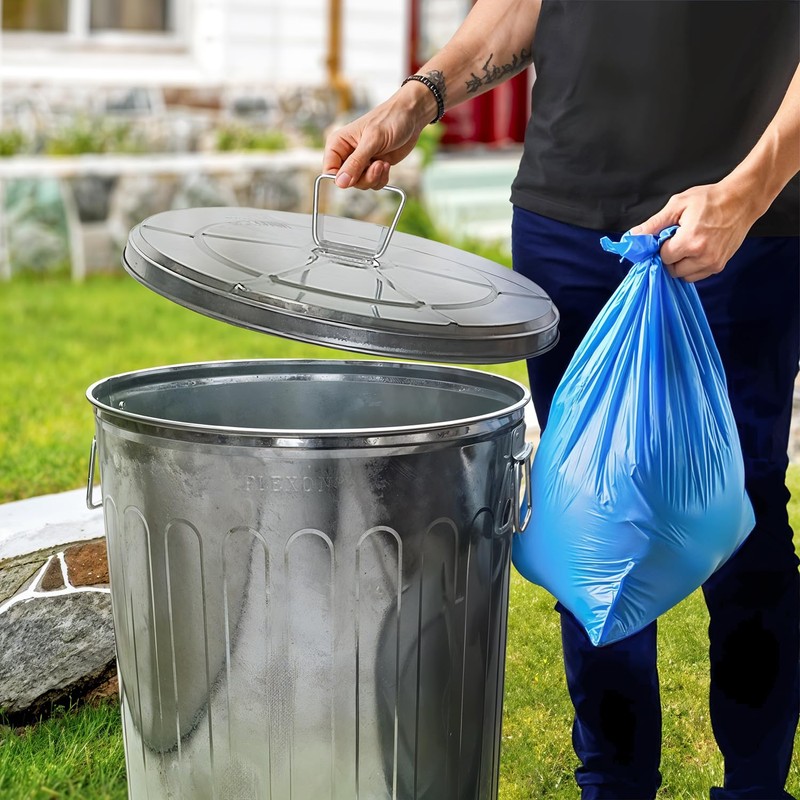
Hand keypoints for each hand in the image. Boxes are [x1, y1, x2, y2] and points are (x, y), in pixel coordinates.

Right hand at [322, 88, 431, 189]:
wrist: (411, 116)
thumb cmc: (390, 119)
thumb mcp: (372, 141)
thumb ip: (356, 163)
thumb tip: (340, 183)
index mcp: (338, 143)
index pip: (329, 170)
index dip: (341, 178)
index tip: (356, 176)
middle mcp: (347, 154)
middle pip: (346, 181)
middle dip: (363, 178)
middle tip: (377, 165)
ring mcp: (361, 162)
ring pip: (360, 184)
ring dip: (374, 178)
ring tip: (383, 163)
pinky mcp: (374, 167)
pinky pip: (373, 183)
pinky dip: (381, 179)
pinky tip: (387, 165)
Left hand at [630, 179, 758, 281]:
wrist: (742, 200)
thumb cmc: (710, 199)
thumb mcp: (678, 205)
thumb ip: (654, 224)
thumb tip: (633, 236)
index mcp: (690, 241)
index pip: (663, 257)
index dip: (661, 247)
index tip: (666, 237)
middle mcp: (703, 256)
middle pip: (672, 270)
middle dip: (670, 257)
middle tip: (676, 240)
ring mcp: (713, 263)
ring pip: (684, 276)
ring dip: (680, 264)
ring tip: (687, 244)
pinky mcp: (720, 266)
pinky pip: (697, 275)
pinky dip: (692, 267)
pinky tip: (695, 250)